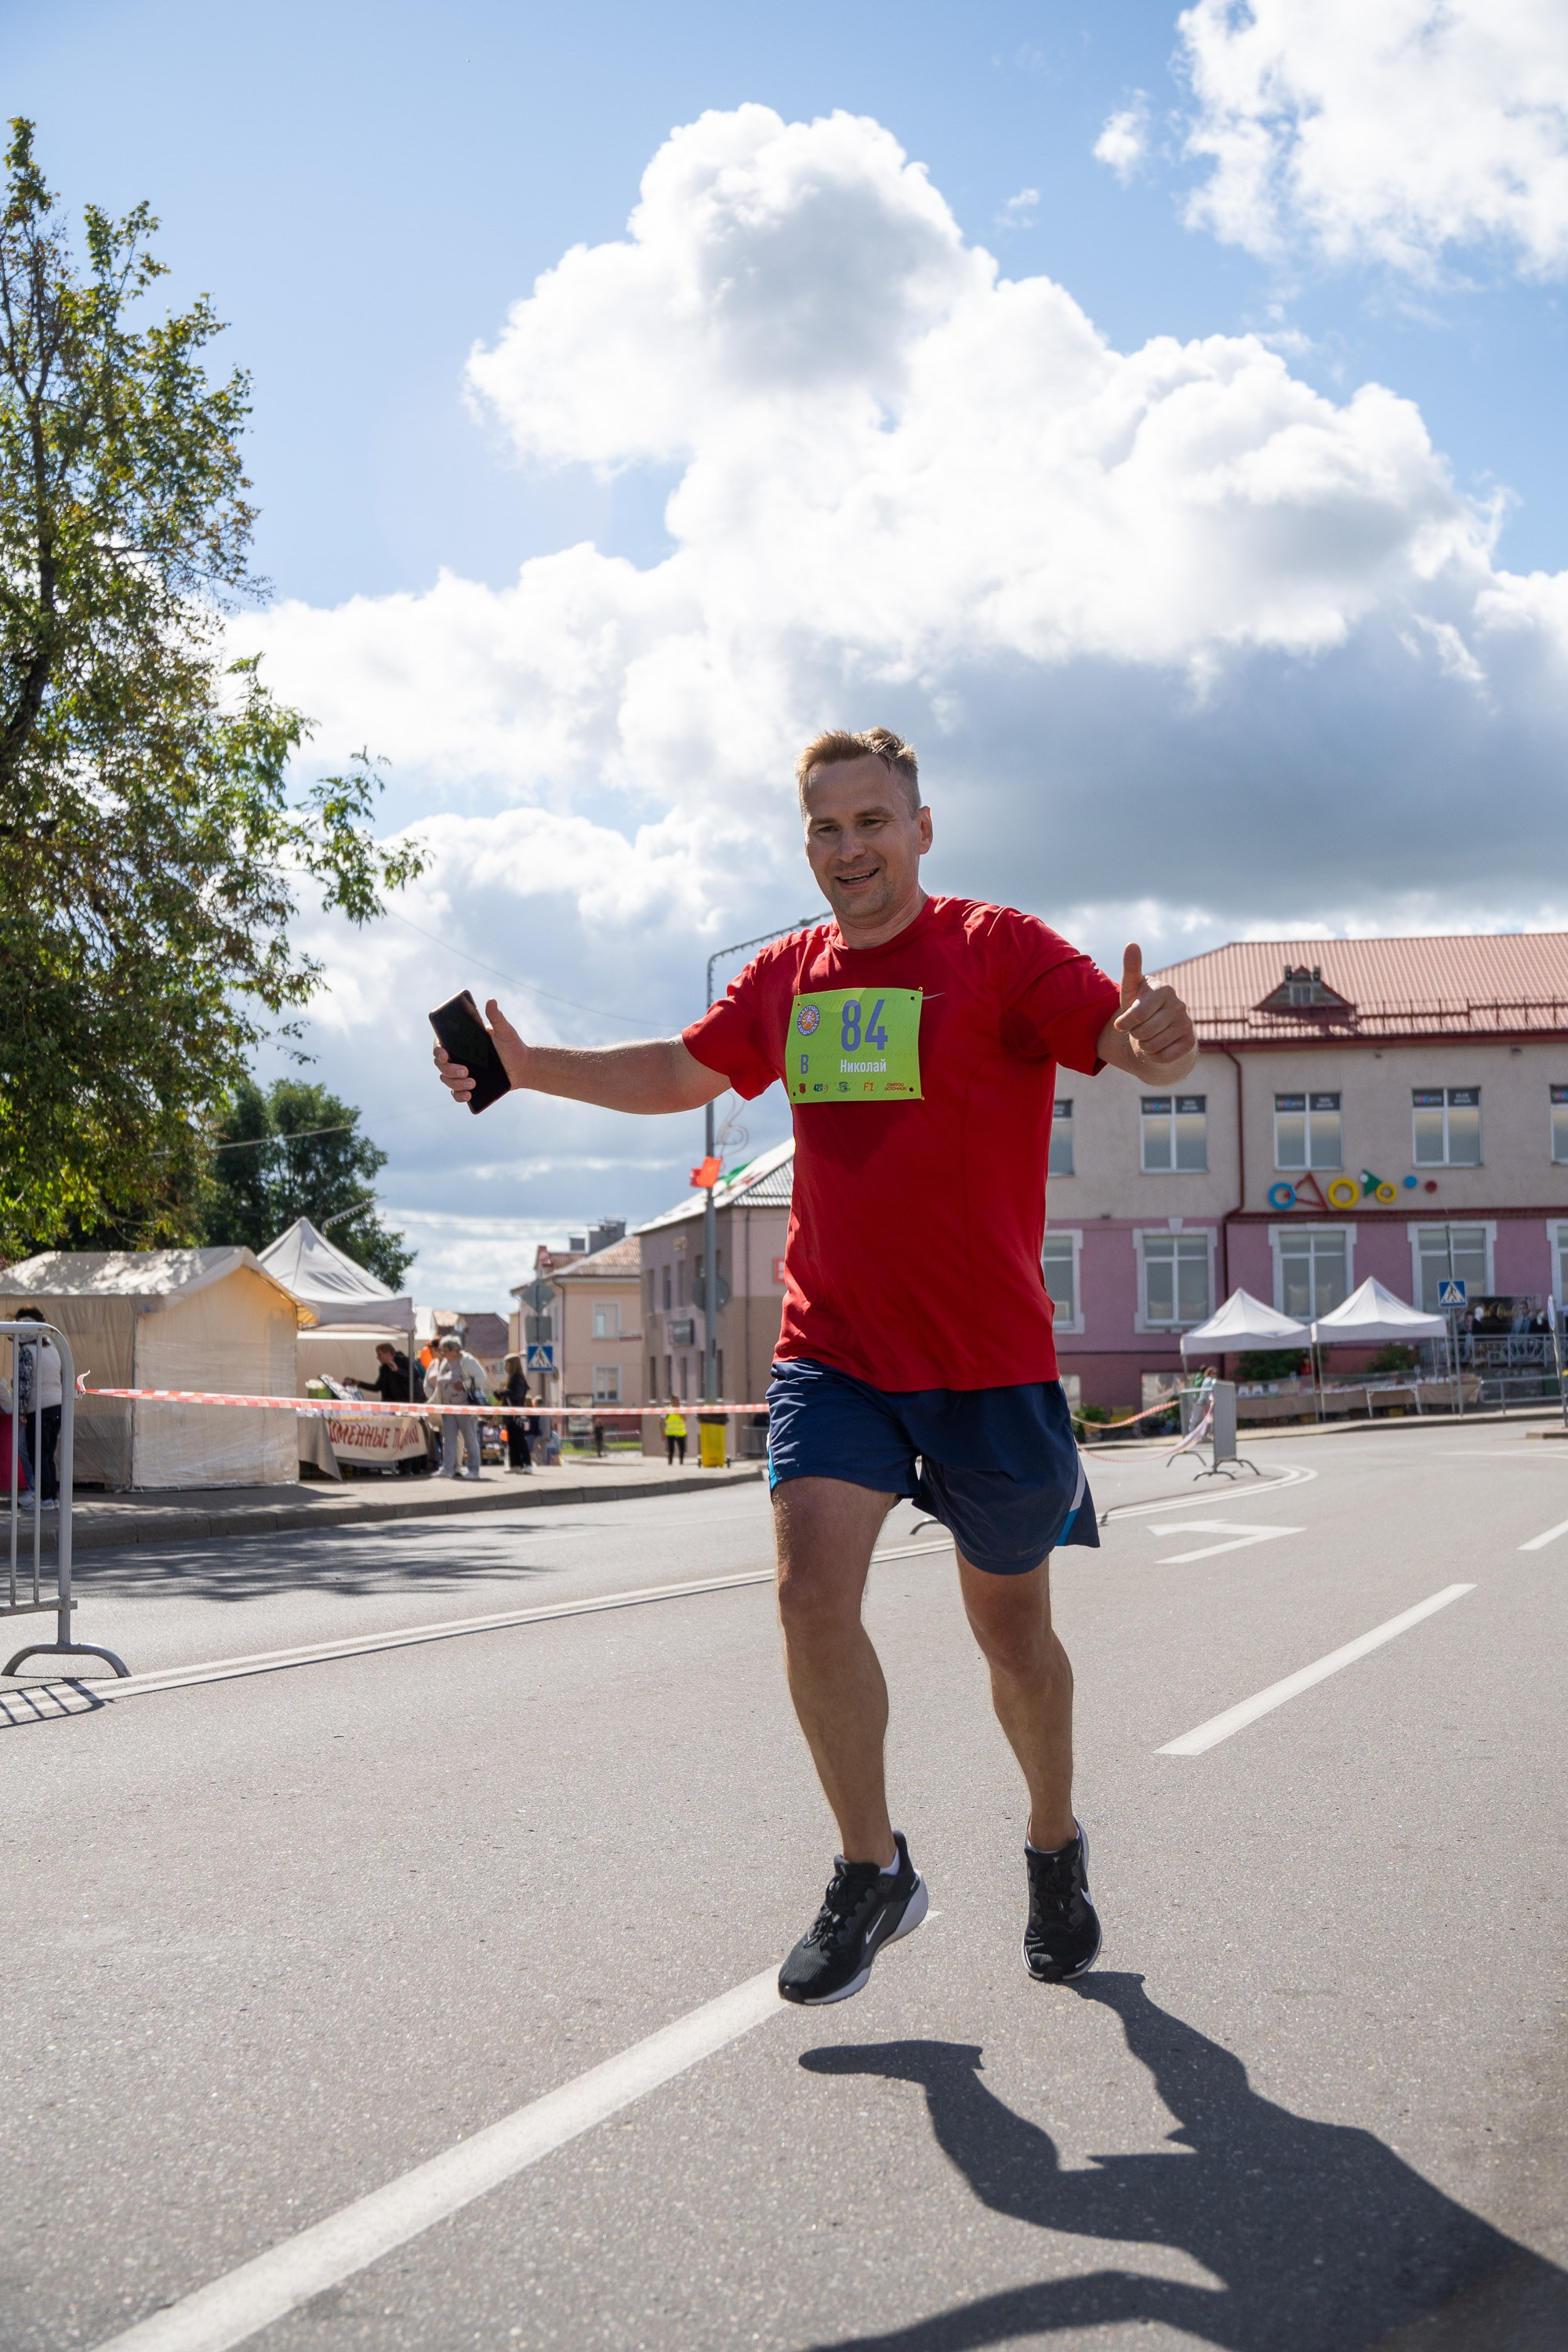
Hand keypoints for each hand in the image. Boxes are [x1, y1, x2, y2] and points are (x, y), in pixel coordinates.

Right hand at [433, 998, 529, 1103]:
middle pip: (441, 1065)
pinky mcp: (468, 1088)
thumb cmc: (512, 1045)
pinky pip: (456, 1094)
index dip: (438, 1049)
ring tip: (472, 1083)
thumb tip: (491, 1000)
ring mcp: (461, 1074)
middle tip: (465, 1070)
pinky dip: (459, 1096)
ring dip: (455, 1083)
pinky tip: (469, 1095)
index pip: (441, 1045)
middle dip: (449, 1069)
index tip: (444, 1053)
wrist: (523, 1067)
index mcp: (461, 1043)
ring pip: (447, 1080)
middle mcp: (458, 1058)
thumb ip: (497, 1017)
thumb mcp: (505, 1031)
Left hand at [1110, 943, 1195, 1070]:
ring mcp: (1187, 1024)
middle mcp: (1179, 1005)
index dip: (1124, 1023)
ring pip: (1151, 1046)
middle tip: (1138, 1029)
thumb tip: (1131, 943)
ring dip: (1143, 1046)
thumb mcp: (1132, 990)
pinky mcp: (1190, 1043)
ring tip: (1147, 1037)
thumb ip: (1131, 969)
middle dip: (1134, 1034)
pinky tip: (1158, 1047)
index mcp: (1164, 990)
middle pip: (1143, 1032)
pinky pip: (1163, 1057)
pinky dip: (1154, 1056)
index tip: (1121, 1023)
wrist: (1159, 1032)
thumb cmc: (1141, 1007)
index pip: (1137, 1014)